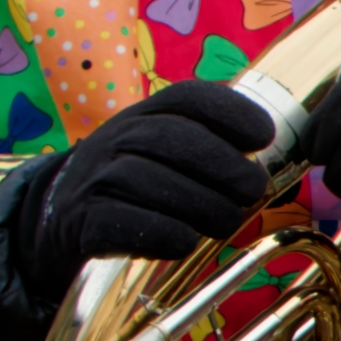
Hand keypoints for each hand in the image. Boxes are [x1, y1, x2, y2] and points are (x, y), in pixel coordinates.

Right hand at [10, 80, 279, 280]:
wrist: (61, 222)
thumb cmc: (139, 188)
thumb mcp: (170, 157)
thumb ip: (216, 156)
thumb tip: (278, 176)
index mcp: (146, 114)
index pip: (187, 97)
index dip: (230, 112)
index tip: (264, 137)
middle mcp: (116, 137)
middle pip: (170, 137)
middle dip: (221, 163)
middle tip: (253, 191)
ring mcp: (94, 178)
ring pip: (146, 179)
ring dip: (198, 203)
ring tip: (227, 222)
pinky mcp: (81, 221)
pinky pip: (120, 222)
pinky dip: (160, 233)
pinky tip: (186, 242)